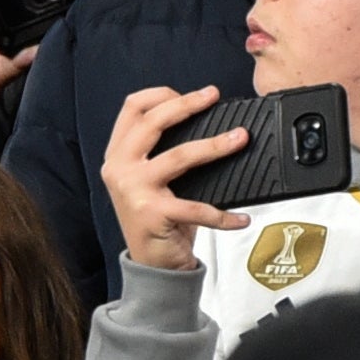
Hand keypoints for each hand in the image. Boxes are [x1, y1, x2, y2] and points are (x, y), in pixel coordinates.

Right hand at [99, 85, 249, 272]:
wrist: (151, 265)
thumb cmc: (158, 218)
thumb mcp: (148, 179)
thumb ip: (161, 150)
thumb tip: (204, 121)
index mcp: (118, 154)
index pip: (132, 108)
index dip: (162, 94)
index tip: (193, 95)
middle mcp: (120, 168)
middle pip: (153, 122)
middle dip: (187, 104)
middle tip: (214, 97)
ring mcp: (134, 190)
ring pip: (179, 156)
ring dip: (215, 146)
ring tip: (240, 139)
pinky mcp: (153, 214)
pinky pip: (196, 208)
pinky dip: (223, 215)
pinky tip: (241, 218)